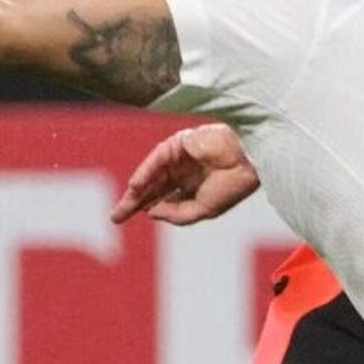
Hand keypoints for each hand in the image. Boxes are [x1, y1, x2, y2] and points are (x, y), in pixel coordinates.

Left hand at [112, 123, 261, 226]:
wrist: (248, 160)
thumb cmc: (233, 186)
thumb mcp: (204, 210)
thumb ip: (177, 214)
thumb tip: (150, 212)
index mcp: (194, 189)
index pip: (164, 199)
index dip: (146, 208)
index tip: (124, 219)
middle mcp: (185, 173)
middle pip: (153, 189)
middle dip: (134, 203)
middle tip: (115, 217)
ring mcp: (180, 158)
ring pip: (152, 176)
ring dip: (136, 192)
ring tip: (123, 208)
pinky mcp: (179, 144)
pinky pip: (157, 160)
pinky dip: (145, 173)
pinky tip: (135, 188)